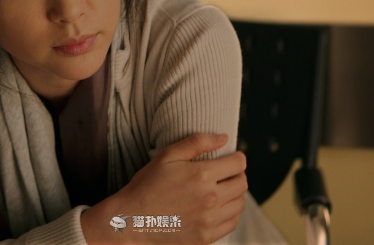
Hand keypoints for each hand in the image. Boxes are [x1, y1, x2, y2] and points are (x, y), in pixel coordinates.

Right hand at [81, 133, 247, 243]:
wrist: (132, 220)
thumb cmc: (147, 185)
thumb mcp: (167, 156)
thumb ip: (197, 142)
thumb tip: (223, 138)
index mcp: (201, 175)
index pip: (238, 164)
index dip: (238, 157)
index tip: (232, 157)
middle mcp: (210, 199)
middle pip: (242, 184)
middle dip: (238, 174)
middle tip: (227, 172)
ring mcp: (209, 221)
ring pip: (240, 204)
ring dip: (235, 194)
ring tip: (223, 188)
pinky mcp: (205, 237)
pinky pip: (231, 224)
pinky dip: (231, 213)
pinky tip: (219, 207)